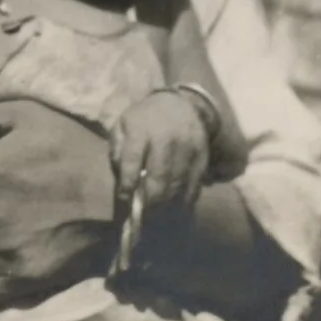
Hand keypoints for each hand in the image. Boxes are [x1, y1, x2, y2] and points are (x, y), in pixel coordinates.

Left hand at [111, 87, 213, 209]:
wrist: (182, 104)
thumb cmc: (145, 120)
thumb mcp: (123, 126)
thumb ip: (117, 151)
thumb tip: (122, 182)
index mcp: (141, 130)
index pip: (132, 161)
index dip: (128, 183)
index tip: (125, 198)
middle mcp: (167, 138)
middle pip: (159, 178)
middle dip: (149, 201)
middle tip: (144, 215)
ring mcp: (188, 147)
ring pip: (177, 184)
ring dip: (167, 204)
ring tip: (158, 216)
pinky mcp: (203, 156)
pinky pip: (195, 184)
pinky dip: (185, 200)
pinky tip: (177, 207)